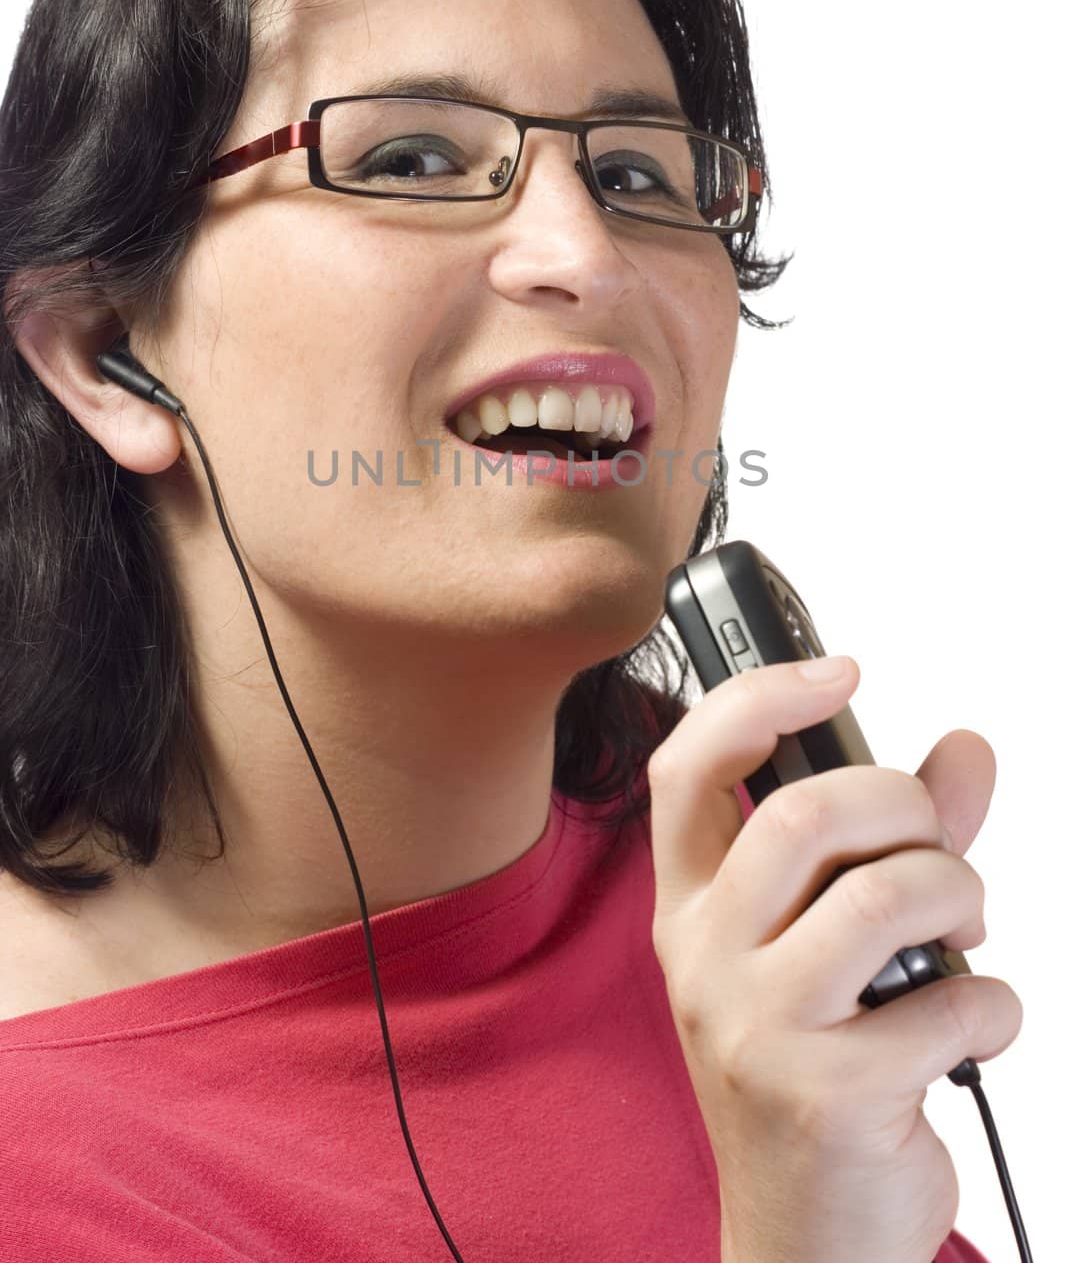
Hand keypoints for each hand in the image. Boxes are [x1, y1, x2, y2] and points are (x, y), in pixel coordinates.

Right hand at [647, 656, 1023, 1262]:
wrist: (805, 1241)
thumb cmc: (811, 1078)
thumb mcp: (829, 954)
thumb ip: (898, 842)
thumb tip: (967, 751)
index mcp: (693, 909)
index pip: (688, 769)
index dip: (759, 700)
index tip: (837, 672)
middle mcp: (705, 958)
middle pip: (805, 813)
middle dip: (908, 810)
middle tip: (939, 852)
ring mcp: (757, 1026)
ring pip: (883, 893)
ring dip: (958, 896)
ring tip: (966, 933)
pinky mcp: (826, 1091)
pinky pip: (952, 1002)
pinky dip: (997, 1005)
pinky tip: (976, 1028)